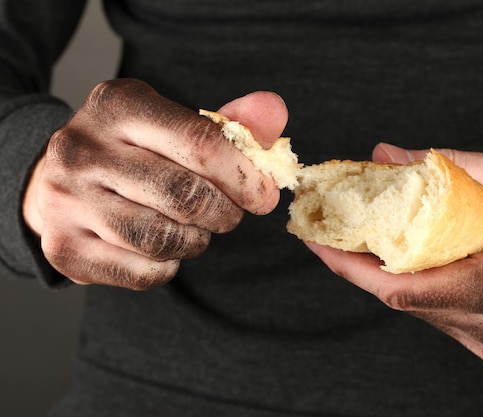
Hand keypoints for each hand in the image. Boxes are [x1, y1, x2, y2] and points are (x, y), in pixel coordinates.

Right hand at [23, 78, 287, 288]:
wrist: (59, 182)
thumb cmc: (135, 151)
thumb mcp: (175, 123)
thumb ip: (231, 121)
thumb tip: (274, 112)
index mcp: (119, 105)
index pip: (200, 142)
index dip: (245, 175)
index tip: (264, 194)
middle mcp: (83, 149)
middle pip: (186, 196)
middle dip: (225, 212)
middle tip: (229, 213)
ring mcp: (67, 201)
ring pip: (163, 238)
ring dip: (197, 241)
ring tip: (195, 228)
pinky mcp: (65, 248)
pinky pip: (143, 272)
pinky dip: (168, 266)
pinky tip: (164, 247)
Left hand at [307, 144, 482, 372]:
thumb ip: (453, 167)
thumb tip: (388, 156)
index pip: (401, 289)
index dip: (349, 265)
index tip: (316, 239)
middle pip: (404, 299)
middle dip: (364, 262)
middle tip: (337, 226)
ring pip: (421, 310)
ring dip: (393, 272)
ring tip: (373, 235)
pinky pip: (444, 318)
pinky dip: (424, 285)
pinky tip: (419, 258)